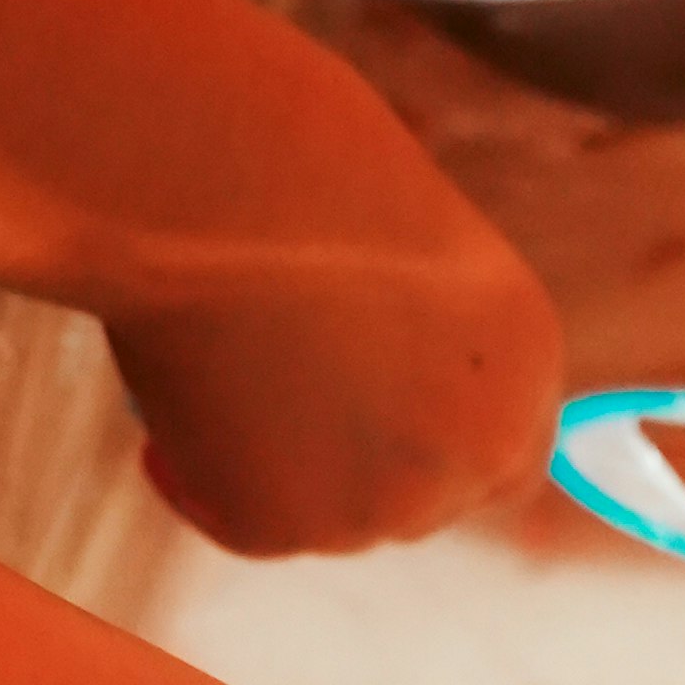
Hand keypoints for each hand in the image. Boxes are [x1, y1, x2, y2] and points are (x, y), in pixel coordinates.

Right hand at [101, 161, 565, 558]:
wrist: (211, 169)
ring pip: (328, 516)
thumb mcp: (391, 238)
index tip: (375, 435)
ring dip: (281, 475)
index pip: (510, 458)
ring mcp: (386, 501)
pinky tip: (160, 440)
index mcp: (524, 358)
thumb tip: (368, 380)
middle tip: (282, 430)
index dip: (436, 450)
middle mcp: (475, 445)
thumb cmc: (290, 157)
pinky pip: (238, 521)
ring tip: (213, 395)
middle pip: (420, 502)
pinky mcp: (286, 526)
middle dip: (360, 474)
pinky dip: (199, 485)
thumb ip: (412, 327)